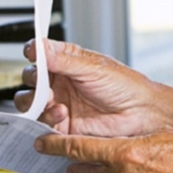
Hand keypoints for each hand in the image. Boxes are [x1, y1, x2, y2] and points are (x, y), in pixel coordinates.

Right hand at [13, 39, 172, 136]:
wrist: (141, 115)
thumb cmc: (126, 87)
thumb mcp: (92, 68)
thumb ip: (62, 59)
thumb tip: (39, 46)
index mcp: (68, 62)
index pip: (41, 54)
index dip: (33, 52)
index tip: (32, 53)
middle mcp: (61, 83)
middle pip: (31, 80)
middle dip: (33, 81)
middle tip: (44, 83)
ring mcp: (60, 104)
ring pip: (30, 102)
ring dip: (36, 101)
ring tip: (54, 101)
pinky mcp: (62, 126)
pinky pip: (41, 124)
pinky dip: (46, 119)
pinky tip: (61, 114)